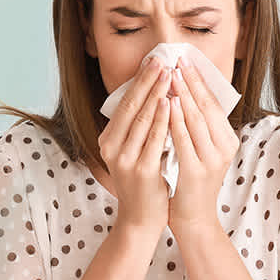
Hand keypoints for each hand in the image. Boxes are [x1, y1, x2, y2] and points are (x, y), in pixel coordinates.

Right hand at [97, 57, 171, 231]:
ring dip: (156, 94)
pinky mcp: (141, 171)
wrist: (140, 219)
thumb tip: (153, 96)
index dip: (139, 81)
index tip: (153, 61)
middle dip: (148, 81)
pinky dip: (163, 119)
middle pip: (132, 107)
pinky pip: (154, 139)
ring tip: (169, 74)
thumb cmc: (143, 183)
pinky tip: (171, 103)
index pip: (125, 103)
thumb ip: (138, 129)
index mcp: (109, 140)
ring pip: (142, 120)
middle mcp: (112, 147)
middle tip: (162, 59)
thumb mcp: (134, 152)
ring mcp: (125, 159)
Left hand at [167, 55, 236, 230]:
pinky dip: (175, 120)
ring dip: (182, 95)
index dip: (199, 81)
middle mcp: (224, 148)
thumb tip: (184, 94)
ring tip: (171, 74)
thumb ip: (197, 127)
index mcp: (227, 140)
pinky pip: (184, 140)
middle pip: (206, 107)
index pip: (213, 103)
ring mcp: (211, 160)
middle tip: (178, 59)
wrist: (194, 219)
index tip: (186, 60)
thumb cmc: (191, 183)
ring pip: (196, 120)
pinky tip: (166, 104)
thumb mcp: (200, 151)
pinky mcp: (195, 171)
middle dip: (191, 81)